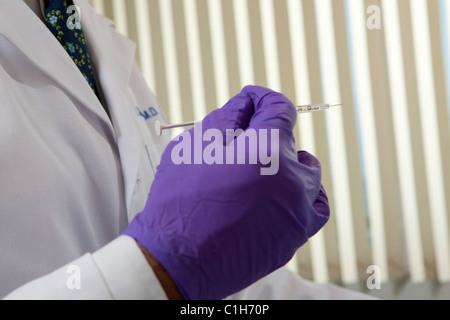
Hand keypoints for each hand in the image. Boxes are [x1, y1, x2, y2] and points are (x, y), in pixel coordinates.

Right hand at [123, 85, 329, 299]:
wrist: (178, 259)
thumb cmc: (180, 204)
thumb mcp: (194, 147)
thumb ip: (228, 117)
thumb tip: (246, 104)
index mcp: (267, 151)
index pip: (279, 108)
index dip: (261, 98)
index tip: (251, 101)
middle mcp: (292, 180)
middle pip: (290, 141)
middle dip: (265, 135)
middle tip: (238, 146)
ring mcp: (297, 211)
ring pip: (307, 173)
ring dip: (288, 164)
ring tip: (261, 172)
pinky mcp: (295, 235)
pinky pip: (314, 206)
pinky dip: (303, 194)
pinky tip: (283, 195)